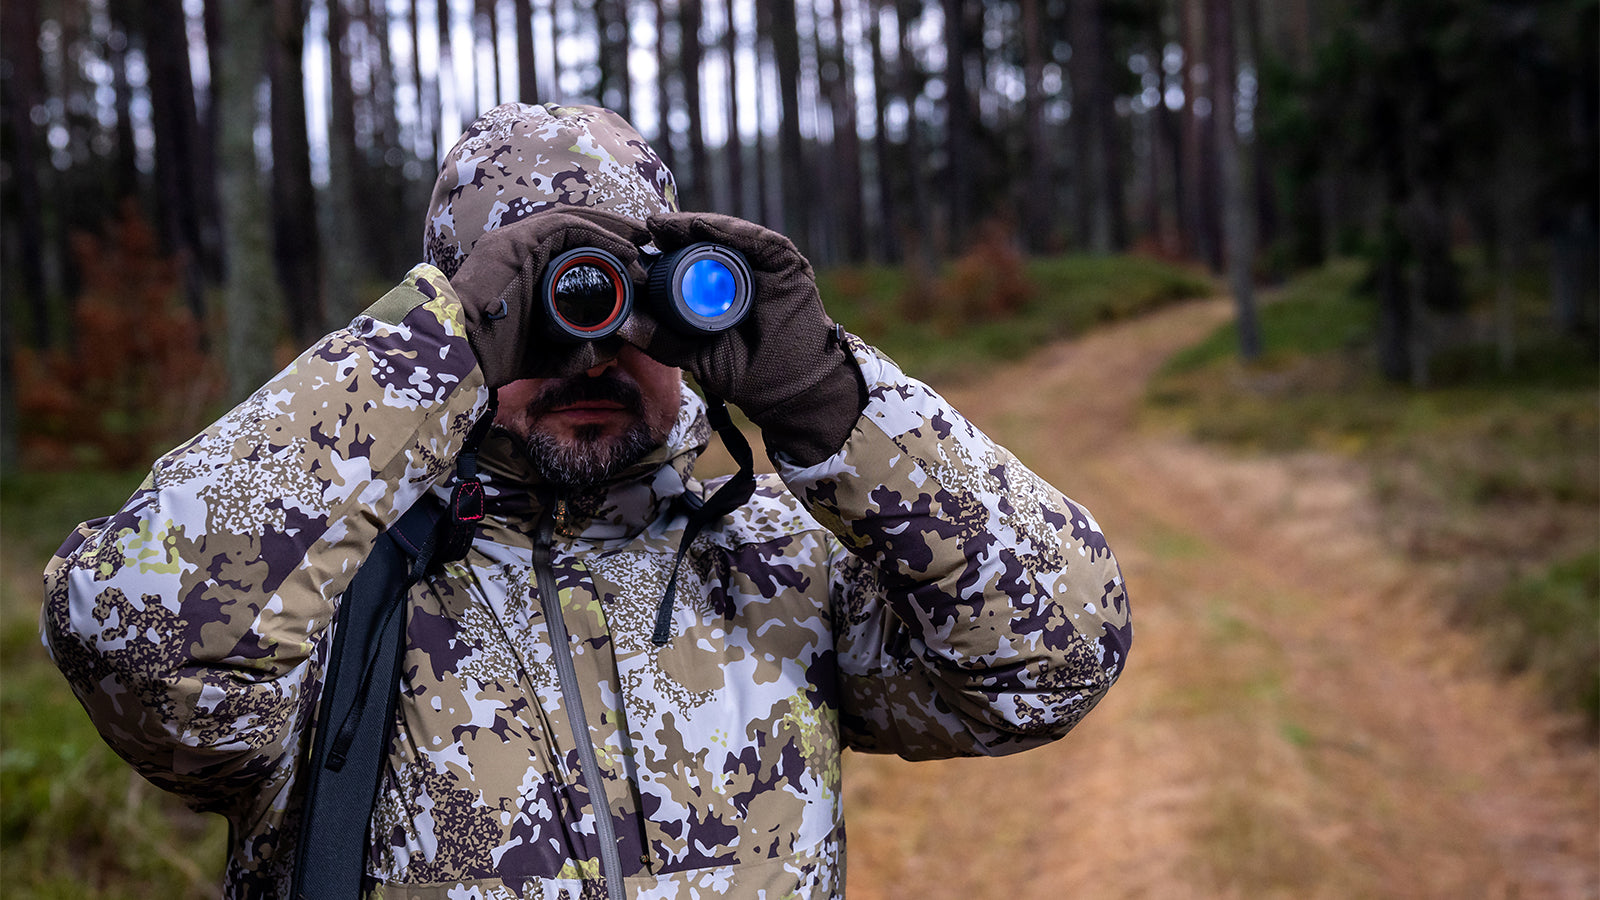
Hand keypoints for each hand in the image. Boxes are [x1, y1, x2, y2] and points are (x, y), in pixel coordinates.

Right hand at [450, 208, 652, 386]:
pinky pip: (566, 227)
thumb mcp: (552, 353)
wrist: (463, 357)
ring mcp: (515, 240)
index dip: (605, 245)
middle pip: (575, 225)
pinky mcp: (515, 242)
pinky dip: (599, 234)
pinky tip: (623, 249)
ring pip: (574, 220)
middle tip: (646, 241)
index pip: (570, 242)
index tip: (635, 260)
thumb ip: (581, 349)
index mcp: (522, 264)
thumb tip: (617, 347)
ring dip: (611, 228)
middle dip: (613, 229)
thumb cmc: (497, 357)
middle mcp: (518, 246)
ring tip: (640, 241)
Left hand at [642, 212, 863, 465]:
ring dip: (692, 225)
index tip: (631, 248)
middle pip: (705, 240)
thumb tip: (619, 322)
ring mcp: (764, 263)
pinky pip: (754, 238)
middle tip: (644, 228)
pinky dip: (727, 229)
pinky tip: (700, 226)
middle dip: (673, 231)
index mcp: (721, 287)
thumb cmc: (748, 373)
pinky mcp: (785, 260)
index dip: (662, 251)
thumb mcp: (694, 352)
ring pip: (725, 233)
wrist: (790, 389)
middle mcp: (742, 270)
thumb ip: (660, 339)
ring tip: (663, 225)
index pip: (688, 259)